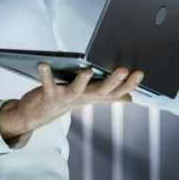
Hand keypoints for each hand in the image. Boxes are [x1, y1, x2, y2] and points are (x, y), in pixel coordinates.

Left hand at [0, 64, 143, 143]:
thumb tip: (130, 98)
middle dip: (113, 82)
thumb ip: (109, 96)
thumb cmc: (66, 100)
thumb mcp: (89, 97)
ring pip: (77, 90)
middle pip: (101, 91)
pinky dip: (45, 75)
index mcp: (94, 95)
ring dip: (82, 81)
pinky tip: (43, 64)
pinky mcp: (49, 95)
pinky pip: (47, 84)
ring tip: (87, 70)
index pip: (116, 91)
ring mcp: (66, 97)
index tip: (140, 73)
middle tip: (123, 70)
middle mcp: (83, 98)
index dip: (129, 84)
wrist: (37, 115)